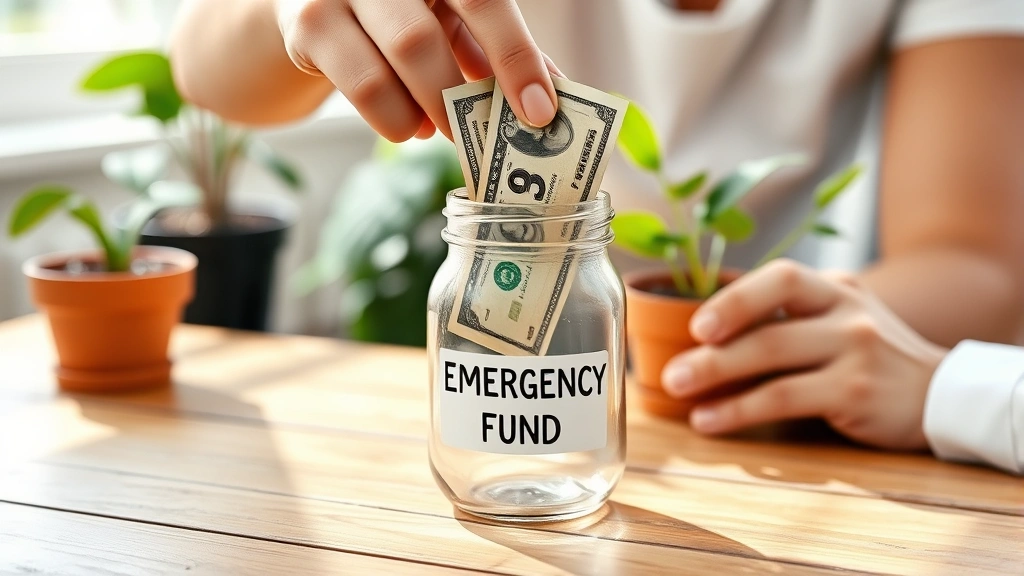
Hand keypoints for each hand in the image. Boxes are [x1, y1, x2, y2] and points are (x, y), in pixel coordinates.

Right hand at [275, 0, 560, 141]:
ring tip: (437, 129)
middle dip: (458, 100)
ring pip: (394, 63)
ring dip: (426, 112)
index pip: (484, 0)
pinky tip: (408, 125)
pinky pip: (362, 87)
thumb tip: (556, 93)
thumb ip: (497, 48)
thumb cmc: (404, 10)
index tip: (539, 111)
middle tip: (482, 137)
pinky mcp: (307, 24)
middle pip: (424, 40)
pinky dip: (395, 120)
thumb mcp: (452, 19)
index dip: (516, 56)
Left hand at [661, 259, 948, 449]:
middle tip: (672, 372)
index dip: (736, 299)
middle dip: (712, 350)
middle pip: (771, 326)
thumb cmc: (870, 355)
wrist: (942, 392)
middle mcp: (846, 313)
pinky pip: (786, 399)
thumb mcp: (839, 317)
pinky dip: (741, 410)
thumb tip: (702, 328)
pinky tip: (711, 420)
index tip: (697, 326)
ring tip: (679, 392)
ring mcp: (855, 351)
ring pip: (774, 360)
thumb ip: (789, 314)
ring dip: (717, 378)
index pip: (781, 278)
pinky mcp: (856, 392)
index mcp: (834, 288)